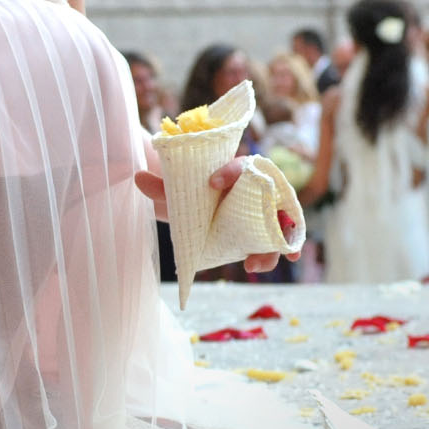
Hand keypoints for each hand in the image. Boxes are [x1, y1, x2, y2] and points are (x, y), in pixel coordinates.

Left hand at [135, 158, 299, 274]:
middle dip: (261, 210)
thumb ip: (162, 188)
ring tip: (253, 263)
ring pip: (278, 220)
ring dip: (273, 240)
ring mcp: (266, 210)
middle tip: (242, 225)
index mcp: (236, 172)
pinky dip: (290, 247)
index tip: (212, 182)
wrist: (205, 210)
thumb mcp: (178, 195)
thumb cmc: (196, 198)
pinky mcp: (269, 229)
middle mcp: (257, 188)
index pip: (239, 165)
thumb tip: (137, 177)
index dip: (229, 171)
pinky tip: (291, 260)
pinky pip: (284, 237)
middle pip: (268, 195)